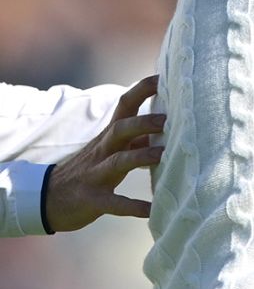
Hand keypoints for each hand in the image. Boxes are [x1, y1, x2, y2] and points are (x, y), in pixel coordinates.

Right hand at [44, 76, 164, 232]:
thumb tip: (170, 122)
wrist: (48, 198)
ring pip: (118, 161)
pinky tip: (153, 211)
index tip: (164, 77)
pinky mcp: (93, 200)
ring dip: (140, 156)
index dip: (143, 90)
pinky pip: (114, 203)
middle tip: (167, 119)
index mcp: (109, 137)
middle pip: (120, 129)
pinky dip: (133, 207)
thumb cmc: (92, 169)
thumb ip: (139, 137)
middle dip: (142, 122)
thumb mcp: (113, 150)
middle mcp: (103, 151)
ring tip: (163, 155)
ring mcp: (96, 175)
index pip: (125, 106)